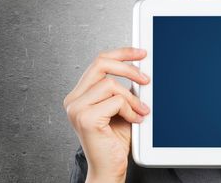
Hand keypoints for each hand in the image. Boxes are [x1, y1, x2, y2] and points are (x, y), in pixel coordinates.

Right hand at [63, 47, 150, 182]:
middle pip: (101, 63)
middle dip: (128, 67)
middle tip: (146, 79)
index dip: (122, 53)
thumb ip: (123, 88)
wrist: (109, 168)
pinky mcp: (86, 118)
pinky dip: (130, 109)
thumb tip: (140, 69)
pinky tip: (135, 120)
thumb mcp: (121, 107)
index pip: (99, 61)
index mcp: (80, 94)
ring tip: (141, 111)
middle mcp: (74, 99)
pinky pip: (116, 100)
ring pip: (111, 84)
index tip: (141, 53)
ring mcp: (77, 109)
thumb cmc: (115, 140)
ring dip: (132, 98)